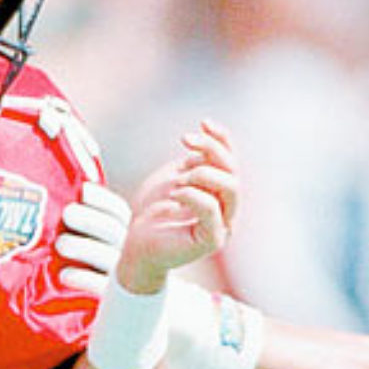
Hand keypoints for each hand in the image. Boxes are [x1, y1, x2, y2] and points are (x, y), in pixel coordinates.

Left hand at [56, 182, 130, 294]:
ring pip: (107, 257)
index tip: (82, 192)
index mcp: (125, 232)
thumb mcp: (98, 239)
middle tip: (68, 213)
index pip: (118, 211)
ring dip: (83, 247)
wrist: (125, 312)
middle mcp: (128, 251)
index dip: (101, 200)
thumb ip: (85, 219)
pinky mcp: (114, 299)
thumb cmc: (97, 266)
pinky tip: (64, 275)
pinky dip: (83, 278)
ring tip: (61, 243)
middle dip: (89, 220)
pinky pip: (102, 288)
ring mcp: (124, 275)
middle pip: (112, 231)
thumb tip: (65, 193)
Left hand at [116, 120, 237, 294]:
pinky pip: (211, 209)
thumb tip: (206, 142)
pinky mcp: (211, 240)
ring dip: (203, 172)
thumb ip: (192, 163)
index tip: (203, 123)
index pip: (232, 161)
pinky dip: (193, 194)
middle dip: (212, 149)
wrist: (135, 245)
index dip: (222, 139)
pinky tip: (175, 194)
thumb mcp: (172, 178)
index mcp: (220, 193)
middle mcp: (227, 209)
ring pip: (231, 188)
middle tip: (185, 140)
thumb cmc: (153, 212)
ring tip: (178, 178)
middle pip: (234, 172)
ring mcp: (222, 226)